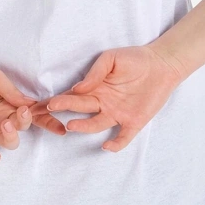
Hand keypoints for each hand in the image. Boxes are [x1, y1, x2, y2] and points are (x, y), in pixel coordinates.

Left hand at [0, 61, 66, 165]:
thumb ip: (11, 91)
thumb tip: (30, 103)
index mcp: (12, 104)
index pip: (35, 114)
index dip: (49, 121)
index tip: (61, 126)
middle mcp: (5, 119)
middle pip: (25, 128)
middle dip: (26, 123)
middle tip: (20, 113)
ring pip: (10, 142)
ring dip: (11, 137)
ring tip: (4, 125)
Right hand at [44, 44, 185, 152]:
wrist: (162, 64)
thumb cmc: (135, 58)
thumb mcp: (111, 58)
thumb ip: (95, 72)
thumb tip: (78, 88)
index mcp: (95, 88)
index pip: (72, 95)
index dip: (58, 99)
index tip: (43, 103)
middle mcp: (103, 103)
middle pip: (80, 108)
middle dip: (64, 108)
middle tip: (49, 109)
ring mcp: (118, 114)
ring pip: (97, 124)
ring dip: (84, 126)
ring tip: (72, 125)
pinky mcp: (134, 122)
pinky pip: (123, 137)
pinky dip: (116, 144)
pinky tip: (107, 146)